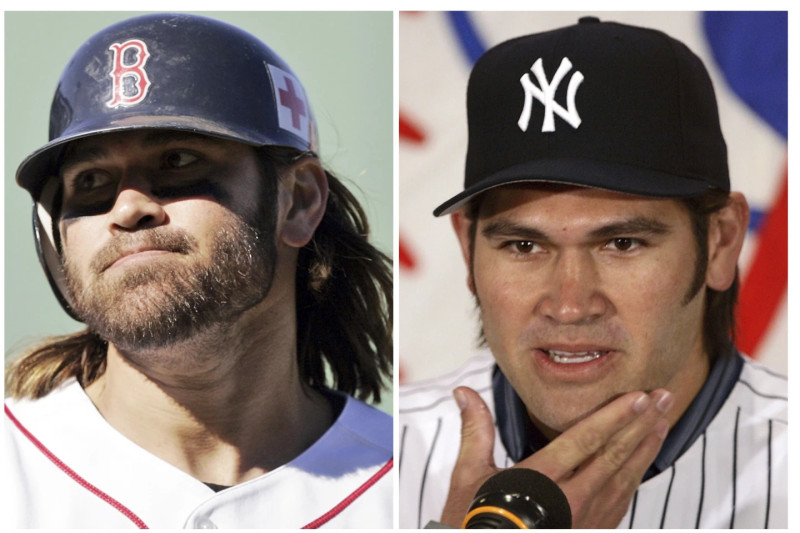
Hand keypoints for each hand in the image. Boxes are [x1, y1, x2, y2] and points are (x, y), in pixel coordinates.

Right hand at [440, 386, 671, 527]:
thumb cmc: (476, 521)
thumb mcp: (469, 476)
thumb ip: (476, 430)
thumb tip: (464, 393)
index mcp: (540, 480)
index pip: (585, 440)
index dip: (615, 416)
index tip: (639, 397)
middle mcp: (568, 500)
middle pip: (613, 454)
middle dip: (641, 423)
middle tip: (664, 398)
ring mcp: (584, 520)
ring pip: (623, 477)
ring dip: (646, 447)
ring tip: (663, 421)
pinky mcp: (591, 531)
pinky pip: (620, 500)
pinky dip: (635, 476)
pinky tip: (644, 459)